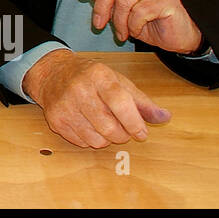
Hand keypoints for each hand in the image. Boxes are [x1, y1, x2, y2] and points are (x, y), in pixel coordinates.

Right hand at [23, 50, 170, 147]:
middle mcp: (79, 89)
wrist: (53, 74)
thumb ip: (142, 102)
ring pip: (96, 140)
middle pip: (109, 127)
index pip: (120, 103)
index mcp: (99, 76)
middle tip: (123, 130)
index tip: (142, 132)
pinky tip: (88, 125)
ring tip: (104, 125)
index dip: (134, 122)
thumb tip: (165, 117)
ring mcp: (65, 105)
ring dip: (106, 139)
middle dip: (122, 135)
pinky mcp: (55, 119)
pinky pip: (82, 143)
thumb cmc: (91, 78)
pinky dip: (90, 139)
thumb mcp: (118, 82)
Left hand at [79, 0, 203, 53]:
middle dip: (101, 7)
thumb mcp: (122, 7)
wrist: (178, 35)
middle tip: (98, 24)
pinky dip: (133, 26)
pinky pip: (138, 13)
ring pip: (124, 1)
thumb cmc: (149, 20)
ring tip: (123, 32)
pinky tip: (137, 31)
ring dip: (118, 22)